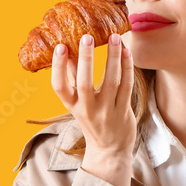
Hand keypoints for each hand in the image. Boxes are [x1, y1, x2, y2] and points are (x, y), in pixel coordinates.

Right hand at [51, 33, 135, 161]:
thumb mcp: (77, 102)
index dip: (58, 67)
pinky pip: (126, 86)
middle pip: (85, 83)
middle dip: (86, 59)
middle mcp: (87, 109)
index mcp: (71, 105)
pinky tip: (127, 52)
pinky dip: (127, 68)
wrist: (109, 149)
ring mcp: (107, 111)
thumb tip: (67, 49)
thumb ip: (73, 77)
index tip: (60, 46)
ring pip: (111, 82)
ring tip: (114, 37)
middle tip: (87, 36)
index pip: (59, 87)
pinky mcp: (123, 111)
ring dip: (113, 58)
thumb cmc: (91, 119)